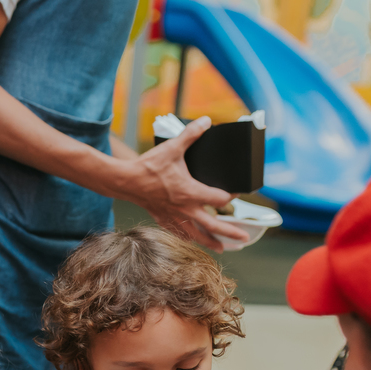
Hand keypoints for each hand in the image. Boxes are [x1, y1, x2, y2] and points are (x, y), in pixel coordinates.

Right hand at [121, 117, 249, 251]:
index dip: (232, 197)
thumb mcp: (172, 148)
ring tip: (222, 247)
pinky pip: (179, 232)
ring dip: (210, 241)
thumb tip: (206, 121)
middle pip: (213, 225)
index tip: (237, 193)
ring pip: (196, 234)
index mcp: (190, 192)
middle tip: (245, 238)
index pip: (220, 199)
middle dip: (230, 232)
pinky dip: (189, 237)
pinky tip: (194, 239)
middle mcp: (185, 208)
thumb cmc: (148, 166)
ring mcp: (174, 216)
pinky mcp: (163, 218)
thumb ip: (191, 135)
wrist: (125, 181)